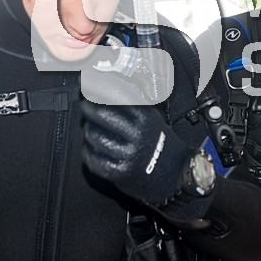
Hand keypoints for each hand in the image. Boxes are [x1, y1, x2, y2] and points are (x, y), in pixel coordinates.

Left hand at [78, 100, 193, 204]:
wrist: (176, 174)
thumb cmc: (162, 145)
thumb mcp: (154, 120)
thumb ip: (135, 106)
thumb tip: (108, 92)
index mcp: (147, 118)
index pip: (117, 96)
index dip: (100, 89)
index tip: (91, 86)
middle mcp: (138, 134)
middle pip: (101, 114)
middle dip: (88, 108)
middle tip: (85, 105)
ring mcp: (129, 154)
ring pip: (94, 136)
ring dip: (88, 130)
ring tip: (89, 127)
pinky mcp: (121, 172)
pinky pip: (94, 159)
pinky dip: (88, 151)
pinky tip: (90, 147)